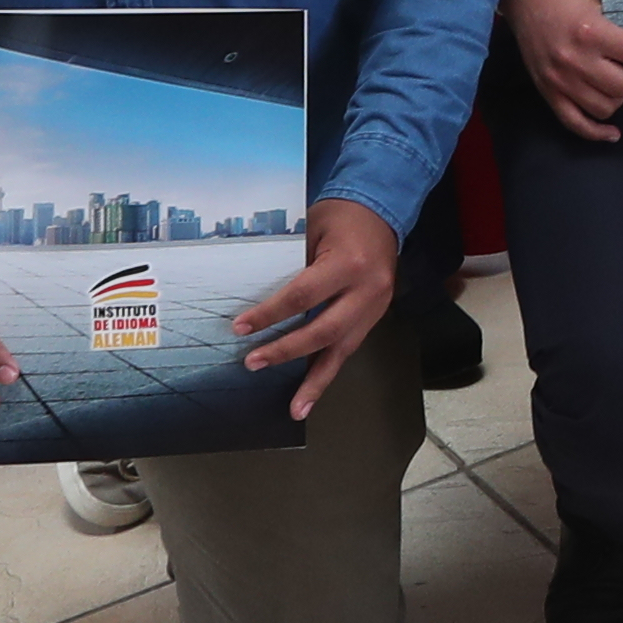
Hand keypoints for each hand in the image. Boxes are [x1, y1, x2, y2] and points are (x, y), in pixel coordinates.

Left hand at [234, 197, 401, 417]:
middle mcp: (366, 291)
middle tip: (253, 362)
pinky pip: (348, 349)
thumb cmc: (340, 217)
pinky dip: (328, 373)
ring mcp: (374, 308)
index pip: (302, 296)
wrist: (382, 213)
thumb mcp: (311, 228)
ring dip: (314, 382)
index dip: (270, 314)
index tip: (240, 327)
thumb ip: (289, 260)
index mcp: (349, 264)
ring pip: (341, 351)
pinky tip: (311, 396)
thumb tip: (252, 292)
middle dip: (285, 350)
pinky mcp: (374, 317)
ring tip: (294, 408)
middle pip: (322, 331)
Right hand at [507, 0, 622, 140]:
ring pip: (604, 108)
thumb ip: (618, 34)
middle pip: (622, 88)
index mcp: (592, 32)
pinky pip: (575, 123)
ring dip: (614, 97)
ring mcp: (559, 79)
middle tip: (620, 63)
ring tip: (607, 79)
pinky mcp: (547, 91)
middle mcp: (575, 59)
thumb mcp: (598, 7)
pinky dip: (596, 132)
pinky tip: (612, 133)